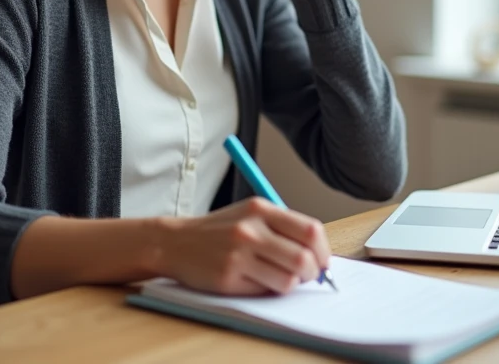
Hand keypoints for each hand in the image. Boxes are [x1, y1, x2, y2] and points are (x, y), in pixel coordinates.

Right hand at [157, 197, 330, 294]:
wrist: (175, 242)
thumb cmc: (218, 230)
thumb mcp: (249, 214)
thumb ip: (282, 227)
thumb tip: (318, 253)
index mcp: (260, 208)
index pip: (310, 230)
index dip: (323, 250)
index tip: (322, 260)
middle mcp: (250, 229)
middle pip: (304, 258)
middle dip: (313, 272)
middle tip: (308, 275)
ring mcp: (238, 254)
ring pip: (289, 280)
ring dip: (291, 283)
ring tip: (280, 277)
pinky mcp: (228, 277)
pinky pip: (266, 290)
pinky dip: (270, 289)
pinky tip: (258, 280)